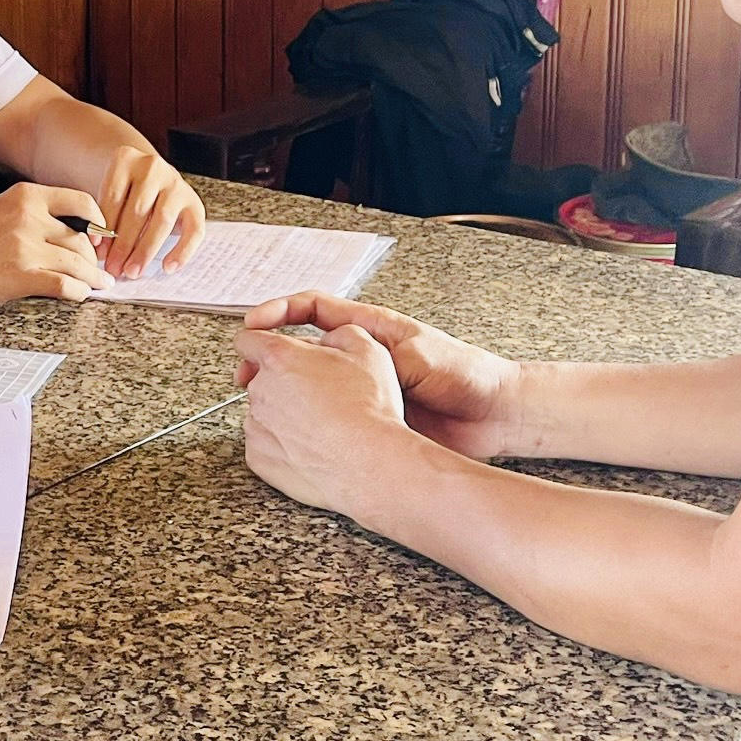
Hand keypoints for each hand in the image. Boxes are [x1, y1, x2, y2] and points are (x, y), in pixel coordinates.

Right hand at [0, 182, 108, 303]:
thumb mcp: (5, 209)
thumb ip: (37, 214)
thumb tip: (73, 234)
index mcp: (28, 196)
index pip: (81, 203)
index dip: (98, 222)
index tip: (100, 237)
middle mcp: (30, 218)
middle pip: (81, 239)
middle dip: (93, 259)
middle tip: (98, 270)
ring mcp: (26, 247)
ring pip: (77, 263)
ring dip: (92, 278)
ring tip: (97, 285)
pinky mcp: (21, 275)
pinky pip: (63, 284)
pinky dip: (77, 292)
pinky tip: (78, 294)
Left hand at [95, 146, 206, 278]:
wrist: (150, 178)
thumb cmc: (123, 192)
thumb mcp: (109, 194)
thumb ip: (103, 217)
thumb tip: (99, 252)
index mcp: (125, 160)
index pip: (113, 197)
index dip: (104, 226)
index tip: (97, 250)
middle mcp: (153, 167)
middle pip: (137, 211)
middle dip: (123, 244)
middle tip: (113, 268)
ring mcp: (176, 183)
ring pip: (162, 220)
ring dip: (146, 250)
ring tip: (133, 272)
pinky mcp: (195, 202)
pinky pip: (194, 230)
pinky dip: (182, 251)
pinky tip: (168, 268)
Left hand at [233, 322, 420, 520]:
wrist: (370, 463)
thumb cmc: (368, 409)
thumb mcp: (367, 349)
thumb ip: (336, 333)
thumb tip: (328, 339)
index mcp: (280, 357)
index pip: (247, 339)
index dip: (260, 341)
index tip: (268, 350)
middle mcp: (261, 390)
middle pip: (258, 377)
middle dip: (280, 380)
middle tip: (313, 392)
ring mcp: (257, 426)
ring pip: (262, 412)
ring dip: (281, 413)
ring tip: (318, 423)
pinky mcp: (258, 458)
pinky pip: (263, 443)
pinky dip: (281, 443)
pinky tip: (310, 445)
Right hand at [238, 293, 522, 460]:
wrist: (494, 414)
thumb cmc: (465, 373)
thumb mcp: (418, 354)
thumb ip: (378, 354)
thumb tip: (334, 358)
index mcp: (368, 329)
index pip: (310, 308)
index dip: (277, 312)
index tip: (253, 328)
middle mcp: (358, 356)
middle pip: (300, 348)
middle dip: (267, 357)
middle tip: (246, 377)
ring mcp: (361, 387)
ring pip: (309, 385)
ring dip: (282, 391)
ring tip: (260, 405)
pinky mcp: (368, 417)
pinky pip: (327, 416)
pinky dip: (305, 421)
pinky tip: (292, 432)